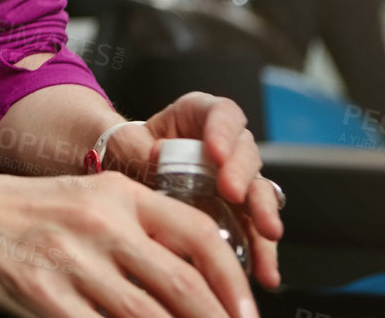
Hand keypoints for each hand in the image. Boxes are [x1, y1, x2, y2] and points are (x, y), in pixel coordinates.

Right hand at [0, 168, 260, 317]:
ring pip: (150, 316)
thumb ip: (134, 231)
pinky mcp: (44, 298)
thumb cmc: (12, 212)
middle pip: (185, 287)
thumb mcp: (81, 201)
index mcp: (115, 194)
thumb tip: (191, 283)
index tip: (247, 313)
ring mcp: (72, 264)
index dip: (235, 283)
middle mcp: (99, 225)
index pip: (199, 236)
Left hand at [129, 93, 283, 289]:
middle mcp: (223, 146)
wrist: (117, 172)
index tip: (215, 153)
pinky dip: (261, 250)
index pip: (221, 114)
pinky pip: (254, 229)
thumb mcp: (123, 142)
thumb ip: (137, 148)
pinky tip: (264, 269)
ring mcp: (233, 180)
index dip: (223, 131)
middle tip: (233, 193)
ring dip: (263, 215)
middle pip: (246, 154)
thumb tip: (154, 161)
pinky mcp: (236, 213)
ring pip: (258, 193)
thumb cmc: (123, 148)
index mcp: (198, 115)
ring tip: (267, 234)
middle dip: (243, 175)